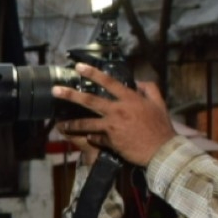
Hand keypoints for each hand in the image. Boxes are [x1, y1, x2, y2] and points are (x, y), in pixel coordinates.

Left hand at [55, 65, 174, 166]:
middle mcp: (118, 110)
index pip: (109, 82)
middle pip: (90, 100)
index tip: (79, 67)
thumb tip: (138, 82)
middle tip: (55, 91)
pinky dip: (91, 138)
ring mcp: (112, 126)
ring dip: (71, 124)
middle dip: (70, 95)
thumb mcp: (159, 103)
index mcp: (130, 99)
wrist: (161, 150)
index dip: (93, 73)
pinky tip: (85, 139)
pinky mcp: (110, 142)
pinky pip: (96, 139)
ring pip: (86, 123)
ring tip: (59, 124)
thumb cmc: (161, 127)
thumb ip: (149, 89)